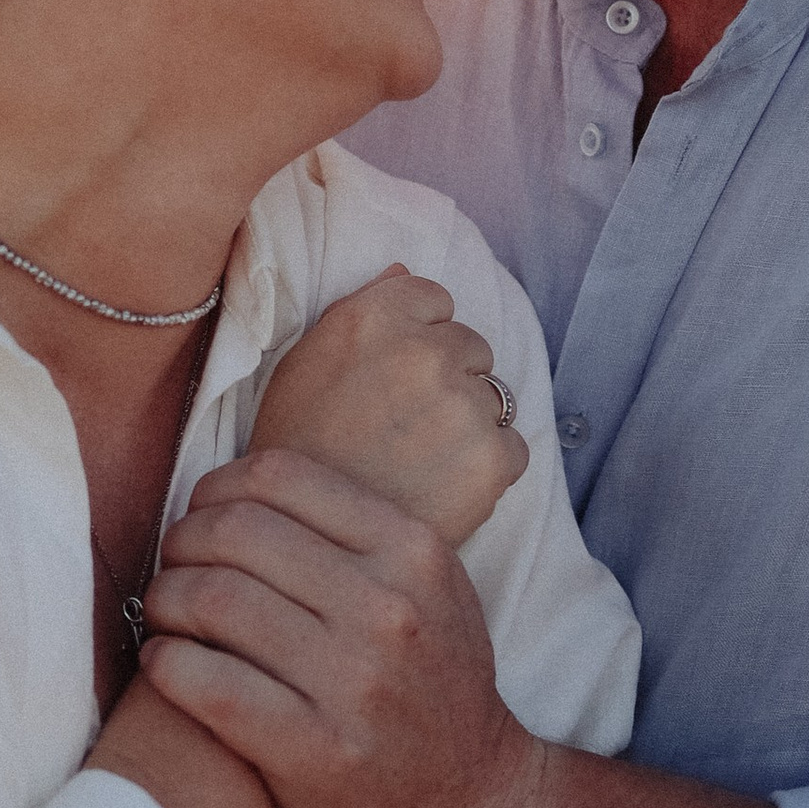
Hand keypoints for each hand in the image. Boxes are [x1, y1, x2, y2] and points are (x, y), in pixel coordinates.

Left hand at [137, 450, 548, 807]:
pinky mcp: (315, 752)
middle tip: (171, 572)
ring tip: (163, 617)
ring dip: (164, 601)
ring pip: (212, 598)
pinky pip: (205, 681)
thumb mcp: (432, 591)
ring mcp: (355, 683)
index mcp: (413, 553)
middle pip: (236, 531)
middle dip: (181, 544)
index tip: (200, 518)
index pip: (279, 476)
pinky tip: (166, 664)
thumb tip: (243, 486)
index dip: (215, 489)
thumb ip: (358, 535)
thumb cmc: (435, 693)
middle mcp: (389, 609)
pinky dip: (165, 663)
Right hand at [249, 269, 524, 548]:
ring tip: (422, 460)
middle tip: (406, 426)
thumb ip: (359, 309)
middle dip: (449, 379)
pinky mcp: (491, 459)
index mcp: (375, 318)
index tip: (394, 376)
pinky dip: (487, 468)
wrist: (301, 537)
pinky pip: (512, 448)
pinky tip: (442, 486)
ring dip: (470, 422)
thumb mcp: (305, 363)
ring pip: (495, 396)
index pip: (434, 298)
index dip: (417, 338)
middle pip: (470, 346)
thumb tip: (404, 270)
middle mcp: (426, 352)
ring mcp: (463, 405)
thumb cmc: (296, 448)